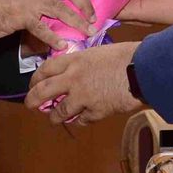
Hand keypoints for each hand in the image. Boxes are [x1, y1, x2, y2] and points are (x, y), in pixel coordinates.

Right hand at [0, 0, 95, 48]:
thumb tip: (56, 7)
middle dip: (85, 3)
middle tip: (92, 17)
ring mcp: (29, 1)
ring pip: (61, 9)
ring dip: (77, 21)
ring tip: (87, 31)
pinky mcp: (21, 16)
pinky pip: (43, 28)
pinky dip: (54, 38)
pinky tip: (62, 46)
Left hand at [25, 40, 141, 126]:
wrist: (142, 70)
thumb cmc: (125, 56)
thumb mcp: (98, 53)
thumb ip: (83, 63)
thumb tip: (75, 72)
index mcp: (74, 61)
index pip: (45, 70)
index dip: (35, 79)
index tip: (33, 84)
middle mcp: (73, 79)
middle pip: (43, 92)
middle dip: (32, 100)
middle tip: (30, 105)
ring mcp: (83, 97)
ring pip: (59, 112)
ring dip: (54, 117)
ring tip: (54, 119)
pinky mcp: (95, 112)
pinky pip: (81, 120)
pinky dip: (80, 120)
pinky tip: (81, 119)